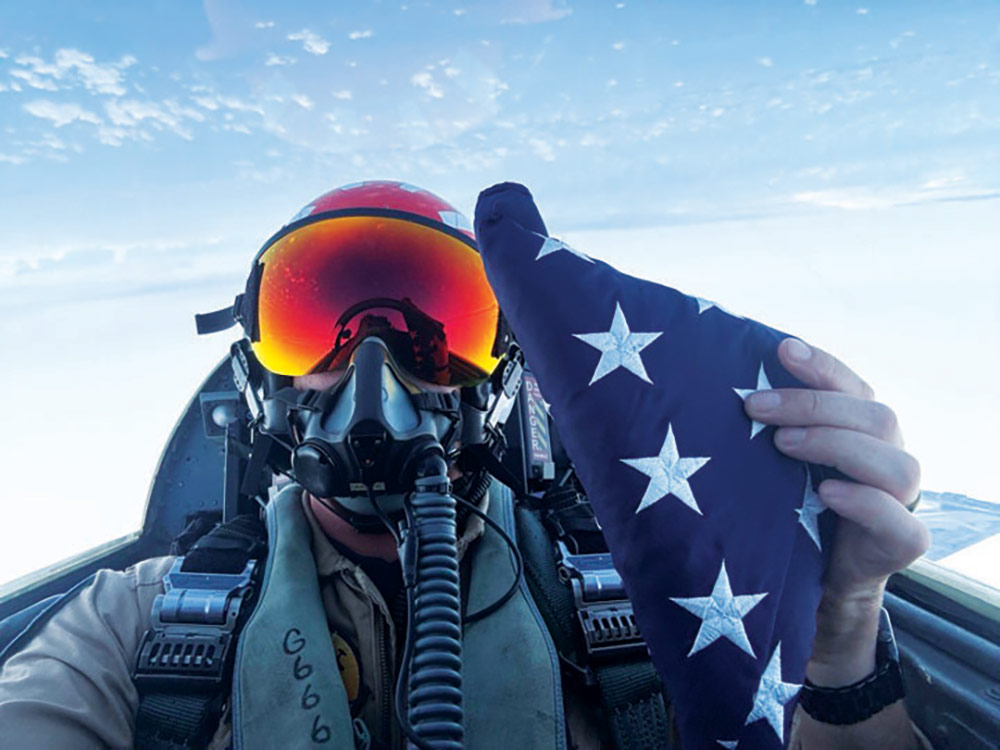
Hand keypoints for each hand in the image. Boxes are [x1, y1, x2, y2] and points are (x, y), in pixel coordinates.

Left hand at [744, 338, 929, 682]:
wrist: (808, 582)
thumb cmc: (789, 508)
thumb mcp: (778, 463)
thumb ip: (771, 427)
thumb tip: (725, 390)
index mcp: (862, 430)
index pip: (852, 386)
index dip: (821, 365)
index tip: (781, 348)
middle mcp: (888, 457)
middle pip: (875, 416)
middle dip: (812, 405)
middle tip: (754, 406)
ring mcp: (901, 502)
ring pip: (896, 464)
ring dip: (837, 446)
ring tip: (783, 445)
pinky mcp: (902, 543)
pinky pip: (899, 521)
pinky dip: (865, 503)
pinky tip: (827, 494)